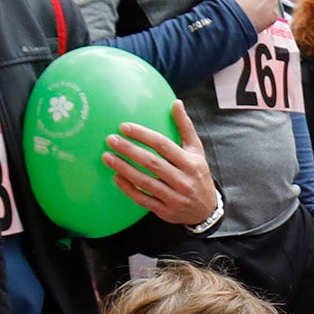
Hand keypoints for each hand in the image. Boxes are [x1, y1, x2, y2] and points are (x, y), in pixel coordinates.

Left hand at [104, 101, 218, 225]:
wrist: (206, 209)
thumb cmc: (198, 174)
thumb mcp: (196, 150)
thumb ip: (185, 127)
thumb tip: (176, 103)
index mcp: (190, 162)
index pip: (163, 145)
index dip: (143, 135)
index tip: (124, 127)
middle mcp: (182, 180)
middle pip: (151, 163)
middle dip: (129, 150)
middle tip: (111, 140)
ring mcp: (173, 197)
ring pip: (144, 181)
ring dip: (124, 168)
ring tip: (107, 157)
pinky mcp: (164, 210)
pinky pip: (142, 199)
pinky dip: (128, 189)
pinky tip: (116, 177)